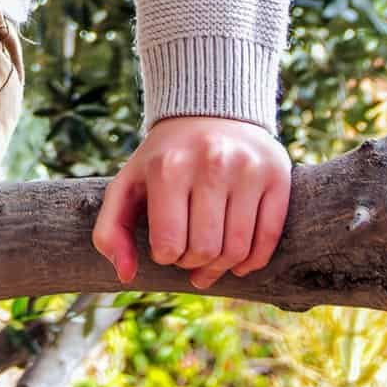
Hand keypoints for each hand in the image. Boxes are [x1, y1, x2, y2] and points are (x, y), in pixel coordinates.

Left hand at [91, 114, 291, 291]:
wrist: (210, 111)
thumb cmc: (163, 159)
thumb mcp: (127, 185)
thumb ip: (110, 231)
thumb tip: (125, 275)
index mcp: (168, 167)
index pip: (169, 246)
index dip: (166, 257)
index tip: (166, 245)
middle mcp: (211, 163)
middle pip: (205, 250)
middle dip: (193, 263)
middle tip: (189, 254)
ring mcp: (248, 168)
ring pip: (238, 249)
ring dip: (222, 267)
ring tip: (211, 260)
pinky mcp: (276, 175)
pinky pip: (269, 237)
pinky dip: (253, 260)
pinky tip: (239, 263)